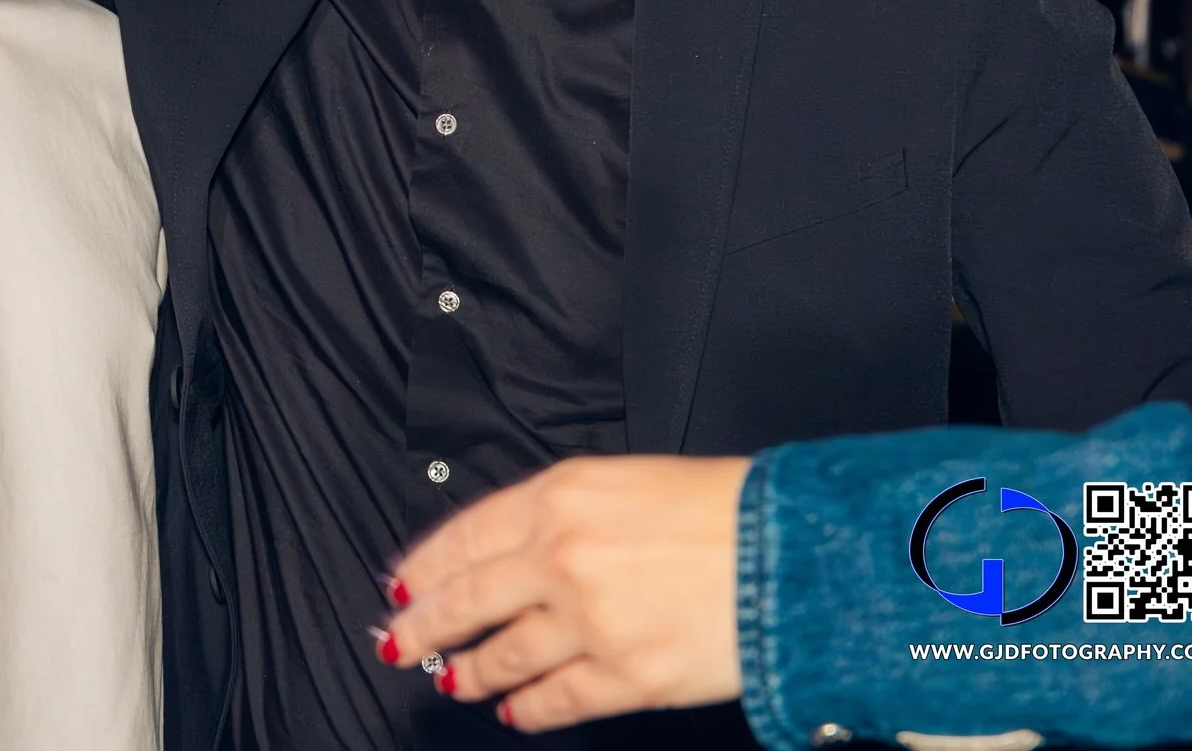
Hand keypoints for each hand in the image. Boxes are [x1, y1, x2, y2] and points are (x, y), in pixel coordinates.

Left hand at [381, 455, 747, 732]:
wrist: (792, 553)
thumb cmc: (723, 509)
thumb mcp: (624, 480)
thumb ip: (563, 511)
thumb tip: (515, 546)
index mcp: (559, 497)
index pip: (464, 536)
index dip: (425, 566)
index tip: (404, 583)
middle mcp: (561, 557)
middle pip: (466, 598)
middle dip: (425, 623)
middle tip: (399, 637)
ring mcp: (588, 621)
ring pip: (501, 654)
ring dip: (466, 670)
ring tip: (449, 677)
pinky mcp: (624, 676)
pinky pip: (556, 699)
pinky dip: (527, 709)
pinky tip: (511, 711)